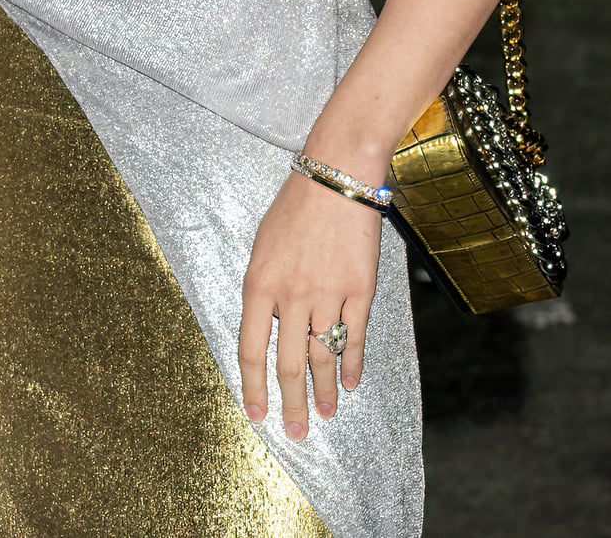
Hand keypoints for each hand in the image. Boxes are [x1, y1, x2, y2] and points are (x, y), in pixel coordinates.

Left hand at [238, 171, 380, 437]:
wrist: (335, 179)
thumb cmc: (293, 209)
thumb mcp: (262, 247)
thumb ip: (262, 290)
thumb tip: (265, 329)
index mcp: (259, 284)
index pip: (251, 348)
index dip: (253, 386)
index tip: (257, 414)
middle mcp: (291, 295)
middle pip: (289, 363)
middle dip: (290, 403)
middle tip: (295, 431)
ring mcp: (327, 296)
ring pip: (323, 357)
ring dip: (323, 392)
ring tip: (324, 415)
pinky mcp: (359, 292)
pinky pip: (354, 338)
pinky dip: (352, 364)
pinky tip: (350, 383)